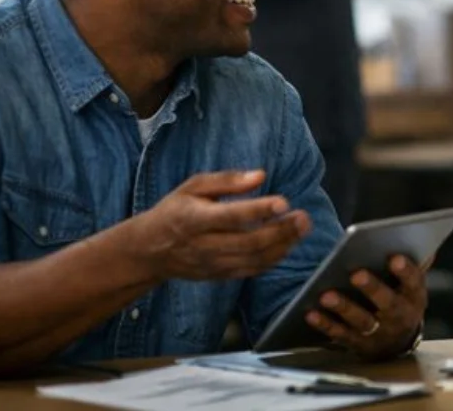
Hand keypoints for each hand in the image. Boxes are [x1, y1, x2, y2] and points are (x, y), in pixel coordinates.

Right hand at [131, 170, 310, 280]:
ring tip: (301, 229)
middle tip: (303, 217)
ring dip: (282, 245)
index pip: (231, 216)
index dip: (259, 210)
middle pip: (248, 242)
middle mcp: (203, 245)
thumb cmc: (174, 211)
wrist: (149, 250)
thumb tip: (260, 176)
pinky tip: (287, 245)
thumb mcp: (193, 187)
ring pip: (253, 260)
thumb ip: (226, 180)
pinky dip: (272, 260)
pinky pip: (250, 271)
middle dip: (281, 231)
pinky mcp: (218, 276)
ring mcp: (211, 264)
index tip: (284, 201)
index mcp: (194, 219)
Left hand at [305, 255, 428, 359]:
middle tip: (356, 274)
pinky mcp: (358, 344)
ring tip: (326, 295)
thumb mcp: (410, 284)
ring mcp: (379, 333)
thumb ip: (411, 264)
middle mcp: (399, 317)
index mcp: (414, 296)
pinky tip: (311, 312)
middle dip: (372, 288)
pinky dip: (325, 324)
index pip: (414, 282)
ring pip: (362, 321)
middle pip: (387, 303)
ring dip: (344, 308)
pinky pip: (340, 335)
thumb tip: (418, 238)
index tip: (393, 257)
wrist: (396, 343)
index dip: (405, 271)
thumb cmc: (400, 299)